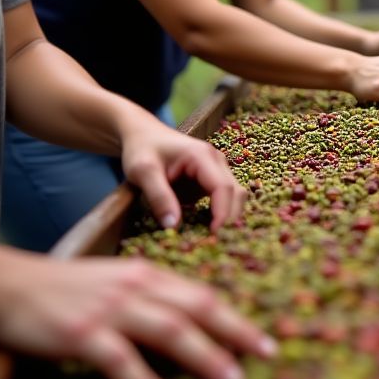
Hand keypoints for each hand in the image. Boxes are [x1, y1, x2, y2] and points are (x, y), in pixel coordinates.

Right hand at [0, 249, 275, 378]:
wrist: (11, 282)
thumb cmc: (68, 288)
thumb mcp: (118, 283)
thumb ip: (152, 298)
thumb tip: (189, 324)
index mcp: (149, 274)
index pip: (203, 294)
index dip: (235, 316)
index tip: (263, 336)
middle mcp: (137, 287)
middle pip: (198, 307)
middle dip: (236, 331)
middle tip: (267, 353)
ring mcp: (111, 309)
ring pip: (170, 330)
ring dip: (205, 356)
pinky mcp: (82, 333)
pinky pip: (121, 359)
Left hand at [119, 122, 245, 233]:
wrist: (142, 135)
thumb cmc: (142, 150)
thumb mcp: (143, 172)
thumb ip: (159, 197)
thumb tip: (173, 226)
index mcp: (202, 156)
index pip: (223, 188)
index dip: (223, 213)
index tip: (214, 236)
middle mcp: (216, 160)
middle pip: (236, 192)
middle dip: (230, 218)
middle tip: (216, 244)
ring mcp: (217, 169)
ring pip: (235, 195)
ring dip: (228, 216)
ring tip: (213, 239)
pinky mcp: (212, 178)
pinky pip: (224, 198)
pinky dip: (220, 214)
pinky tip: (207, 229)